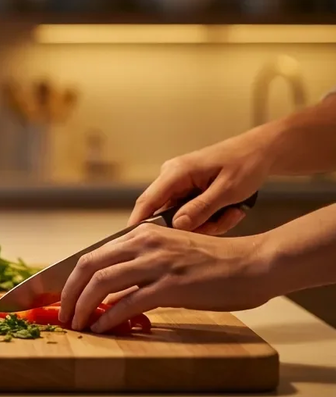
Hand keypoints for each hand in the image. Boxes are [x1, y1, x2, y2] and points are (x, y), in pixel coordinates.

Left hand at [57, 224, 271, 332]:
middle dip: (68, 293)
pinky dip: (108, 316)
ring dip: (82, 306)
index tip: (60, 297)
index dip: (70, 278)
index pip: (92, 254)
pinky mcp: (171, 285)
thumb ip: (140, 264)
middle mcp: (145, 244)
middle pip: (88, 266)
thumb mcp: (169, 253)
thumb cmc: (213, 263)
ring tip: (76, 324)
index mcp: (141, 235)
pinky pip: (128, 302)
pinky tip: (101, 327)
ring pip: (102, 282)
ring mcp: (157, 264)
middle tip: (62, 314)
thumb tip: (110, 288)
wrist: (252, 264)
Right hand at [129, 128, 274, 233]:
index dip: (138, 224)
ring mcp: (180, 185)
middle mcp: (172, 178)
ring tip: (233, 213)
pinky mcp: (189, 191)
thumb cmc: (246, 164)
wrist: (261, 151)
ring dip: (209, 222)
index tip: (134, 244)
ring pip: (183, 218)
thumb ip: (201, 208)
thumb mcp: (227, 190)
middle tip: (223, 222)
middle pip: (168, 215)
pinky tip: (230, 210)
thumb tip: (176, 226)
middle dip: (195, 226)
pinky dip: (211, 217)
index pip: (147, 201)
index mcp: (176, 172)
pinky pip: (192, 214)